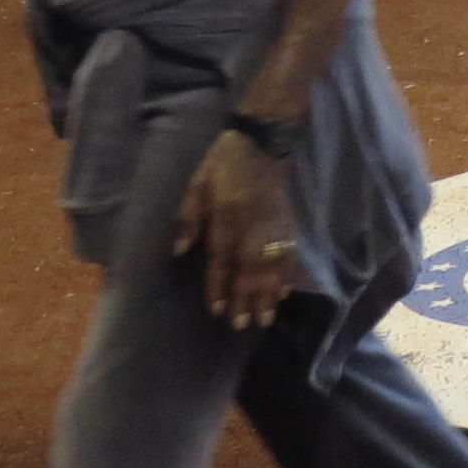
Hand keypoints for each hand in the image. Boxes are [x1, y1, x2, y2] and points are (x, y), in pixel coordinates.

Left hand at [175, 131, 303, 331]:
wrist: (259, 142)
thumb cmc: (220, 166)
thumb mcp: (194, 186)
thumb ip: (187, 219)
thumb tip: (178, 252)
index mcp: (225, 217)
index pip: (222, 259)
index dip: (220, 286)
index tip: (219, 311)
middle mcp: (251, 226)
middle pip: (249, 268)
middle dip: (247, 298)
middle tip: (244, 325)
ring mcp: (273, 225)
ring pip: (272, 264)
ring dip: (269, 293)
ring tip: (266, 318)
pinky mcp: (288, 221)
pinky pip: (290, 252)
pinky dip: (289, 274)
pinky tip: (286, 292)